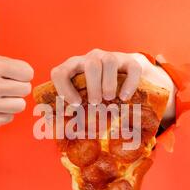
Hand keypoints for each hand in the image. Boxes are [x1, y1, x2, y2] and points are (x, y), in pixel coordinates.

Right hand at [0, 0, 33, 138]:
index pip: (28, 72)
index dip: (21, 71)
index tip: (9, 71)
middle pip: (25, 89)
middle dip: (17, 86)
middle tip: (3, 83)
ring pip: (20, 105)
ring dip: (12, 100)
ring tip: (0, 95)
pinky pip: (10, 118)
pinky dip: (3, 113)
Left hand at [50, 49, 175, 125]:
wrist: (128, 73)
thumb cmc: (99, 91)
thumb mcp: (84, 97)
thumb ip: (72, 112)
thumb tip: (58, 132)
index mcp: (74, 67)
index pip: (60, 72)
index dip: (64, 88)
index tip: (75, 104)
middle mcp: (92, 58)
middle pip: (90, 64)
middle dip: (93, 85)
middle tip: (95, 103)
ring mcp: (112, 57)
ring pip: (109, 62)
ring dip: (109, 83)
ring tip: (110, 98)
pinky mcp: (131, 61)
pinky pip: (131, 68)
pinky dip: (129, 83)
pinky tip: (125, 97)